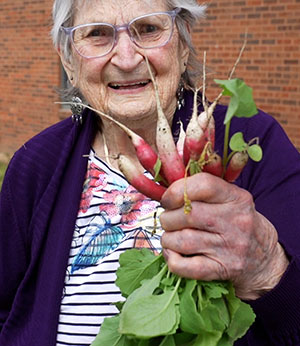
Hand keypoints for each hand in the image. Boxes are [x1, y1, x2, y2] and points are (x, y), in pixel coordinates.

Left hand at [160, 173, 288, 299]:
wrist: (265, 259)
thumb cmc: (238, 223)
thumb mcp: (231, 200)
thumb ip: (203, 191)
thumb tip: (166, 191)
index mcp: (237, 199)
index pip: (204, 185)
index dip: (176, 190)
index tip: (168, 199)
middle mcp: (235, 222)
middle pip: (187, 214)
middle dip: (168, 217)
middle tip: (169, 219)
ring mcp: (228, 248)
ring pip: (182, 240)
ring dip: (168, 238)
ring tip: (171, 236)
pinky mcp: (221, 270)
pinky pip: (183, 266)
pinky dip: (170, 258)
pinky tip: (172, 252)